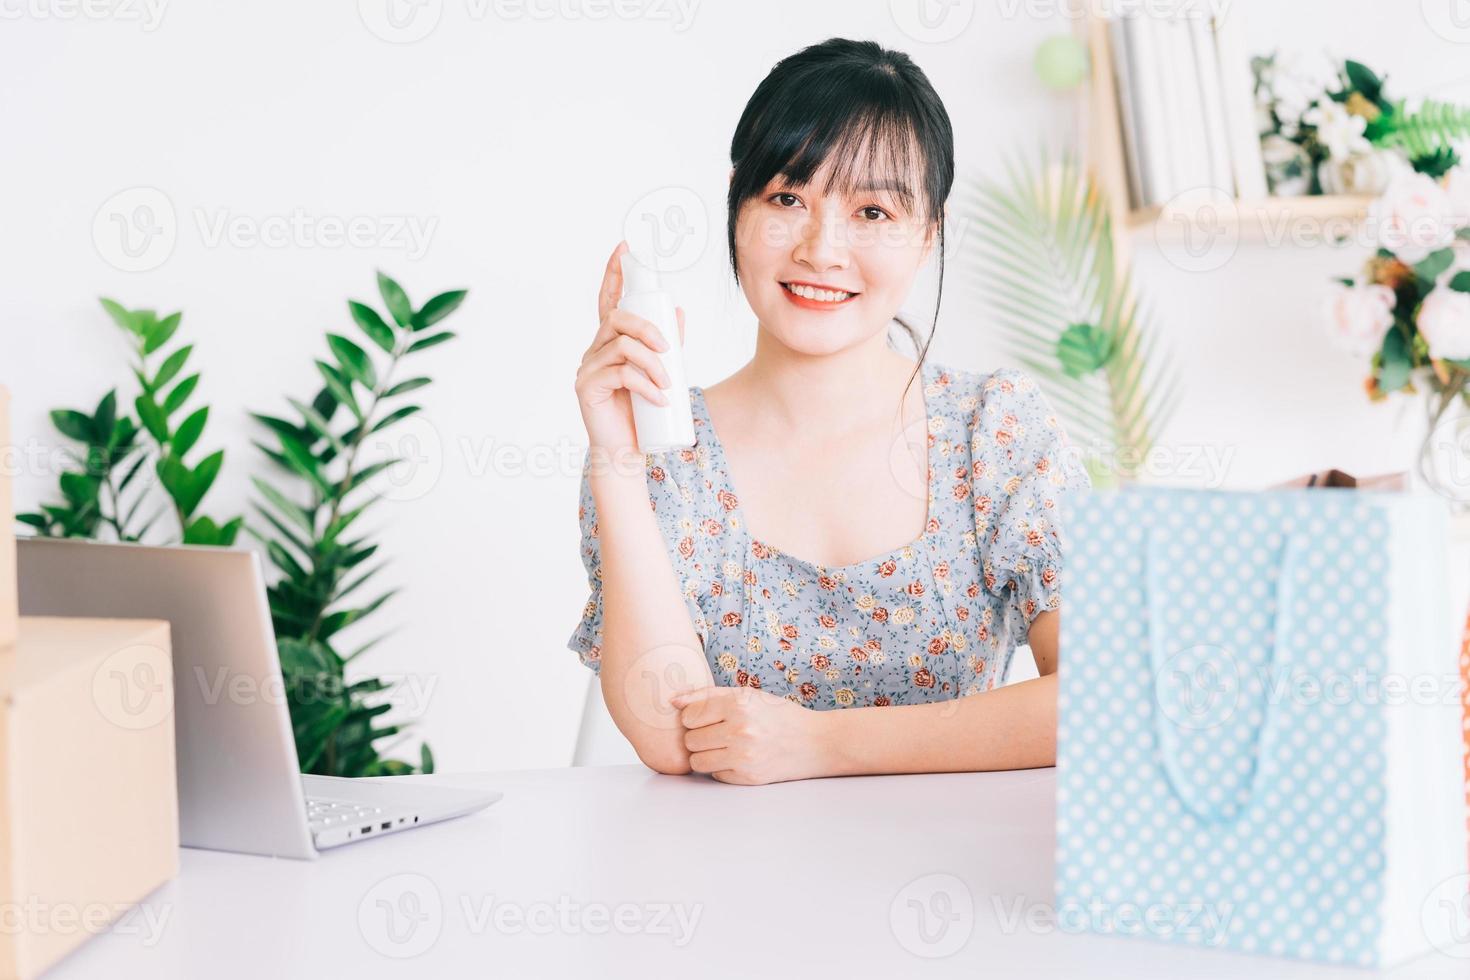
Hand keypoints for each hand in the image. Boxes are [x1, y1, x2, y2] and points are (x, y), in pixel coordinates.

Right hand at [575, 240, 685, 452]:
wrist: (628, 453)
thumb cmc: (643, 413)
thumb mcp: (661, 374)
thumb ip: (668, 346)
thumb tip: (679, 311)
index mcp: (611, 343)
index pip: (609, 302)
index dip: (614, 274)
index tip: (623, 249)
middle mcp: (595, 351)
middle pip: (616, 319)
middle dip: (647, 328)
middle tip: (669, 349)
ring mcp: (588, 368)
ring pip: (621, 347)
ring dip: (652, 364)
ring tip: (668, 385)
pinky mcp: (587, 388)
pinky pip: (620, 374)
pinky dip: (645, 385)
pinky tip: (659, 399)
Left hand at [670, 685, 831, 784]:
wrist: (814, 742)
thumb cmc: (778, 715)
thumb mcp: (747, 695)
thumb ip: (707, 695)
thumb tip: (673, 701)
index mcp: (738, 704)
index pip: (689, 715)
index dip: (694, 717)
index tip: (707, 718)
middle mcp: (740, 730)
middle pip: (690, 739)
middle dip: (699, 737)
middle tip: (717, 733)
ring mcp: (744, 756)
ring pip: (696, 761)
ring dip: (705, 755)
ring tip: (724, 746)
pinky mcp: (747, 777)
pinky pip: (714, 775)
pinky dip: (721, 768)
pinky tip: (737, 759)